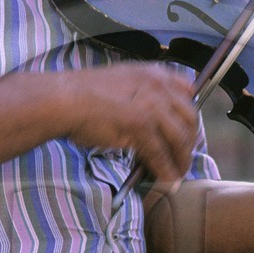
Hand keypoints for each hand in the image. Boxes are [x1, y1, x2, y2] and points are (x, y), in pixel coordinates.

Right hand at [61, 62, 198, 187]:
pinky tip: (166, 180)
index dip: (190, 118)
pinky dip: (166, 170)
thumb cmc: (84, 94)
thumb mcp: (123, 82)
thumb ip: (144, 92)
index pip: (188, 93)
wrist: (63, 99)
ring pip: (179, 138)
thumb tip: (156, 118)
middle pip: (189, 118)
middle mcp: (158, 85)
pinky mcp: (141, 124)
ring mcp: (151, 104)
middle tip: (184, 159)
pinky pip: (160, 153)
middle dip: (190, 142)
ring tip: (177, 174)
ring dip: (181, 160)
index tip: (187, 133)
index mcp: (154, 72)